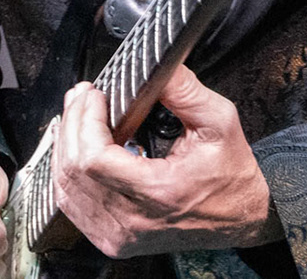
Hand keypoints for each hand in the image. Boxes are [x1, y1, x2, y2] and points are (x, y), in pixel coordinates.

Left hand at [52, 67, 279, 256]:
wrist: (242, 216)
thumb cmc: (231, 175)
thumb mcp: (219, 122)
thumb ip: (184, 90)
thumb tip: (154, 67)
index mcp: (158, 194)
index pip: (93, 160)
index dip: (84, 121)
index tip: (94, 95)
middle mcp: (133, 221)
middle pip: (73, 170)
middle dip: (72, 123)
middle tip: (83, 96)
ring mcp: (118, 235)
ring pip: (65, 187)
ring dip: (65, 145)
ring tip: (78, 115)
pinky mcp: (111, 239)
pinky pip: (70, 204)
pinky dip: (67, 172)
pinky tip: (77, 148)